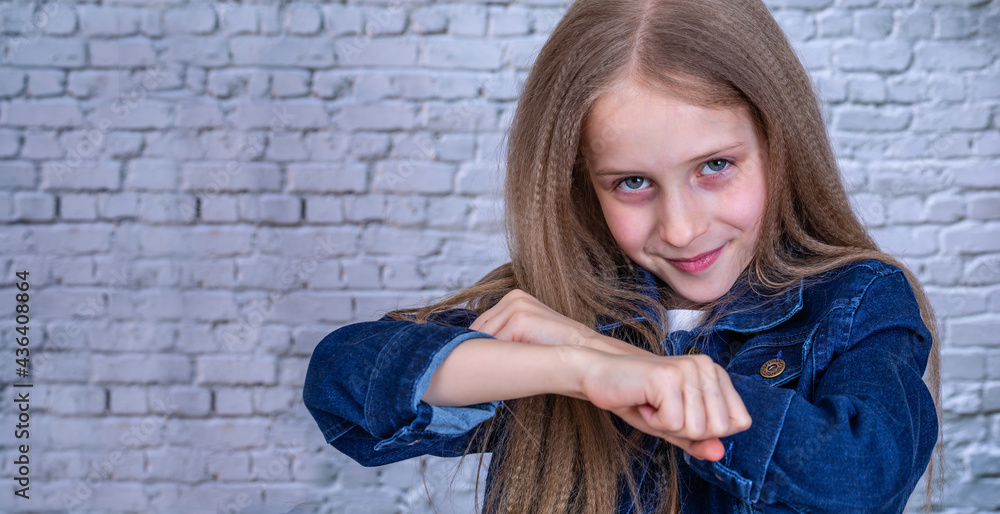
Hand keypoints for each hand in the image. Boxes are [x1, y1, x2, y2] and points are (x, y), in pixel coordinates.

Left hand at [470, 289, 651, 355]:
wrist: (585, 350)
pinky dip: (494, 360)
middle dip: (476, 351)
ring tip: (483, 375)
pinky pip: (495, 344)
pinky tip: (496, 373)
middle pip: (478, 330)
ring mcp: (517, 306)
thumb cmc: (556, 349)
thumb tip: (475, 351)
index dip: (475, 346)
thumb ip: (506, 336)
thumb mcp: (527, 337)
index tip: (471, 365)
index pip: (481, 324)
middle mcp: (513, 298)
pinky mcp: (520, 318)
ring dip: (483, 357)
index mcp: (514, 298)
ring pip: (483, 338)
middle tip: (472, 373)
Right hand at [578, 351, 751, 460]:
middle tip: (664, 409)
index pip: (740, 421)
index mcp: (715, 374)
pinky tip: (644, 402)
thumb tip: (720, 453)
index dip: (709, 431)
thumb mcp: (674, 426)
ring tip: (653, 404)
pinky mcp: (668, 377)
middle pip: (719, 428)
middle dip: (687, 429)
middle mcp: (706, 367)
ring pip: (696, 428)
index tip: (682, 413)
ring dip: (668, 425)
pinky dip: (654, 421)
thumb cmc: (638, 398)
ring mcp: (688, 370)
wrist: (599, 375)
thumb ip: (699, 440)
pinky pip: (673, 423)